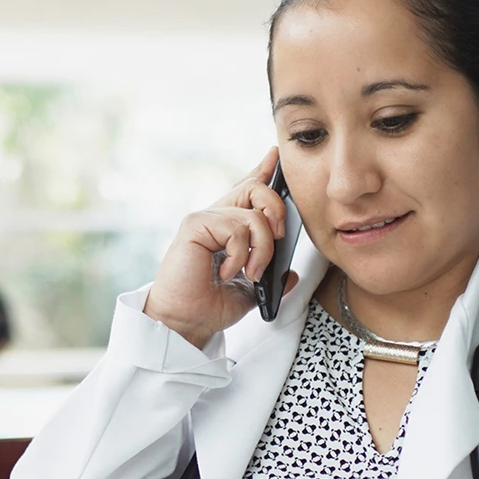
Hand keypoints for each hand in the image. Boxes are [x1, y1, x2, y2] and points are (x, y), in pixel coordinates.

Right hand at [143, 147, 298, 349]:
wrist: (186, 322)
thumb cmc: (209, 307)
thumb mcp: (251, 292)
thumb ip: (271, 279)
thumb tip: (292, 275)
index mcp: (227, 228)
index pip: (246, 191)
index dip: (262, 170)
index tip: (275, 156)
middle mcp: (216, 217)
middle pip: (255, 187)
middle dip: (277, 209)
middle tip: (278, 238)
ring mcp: (204, 219)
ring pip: (254, 216)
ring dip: (262, 250)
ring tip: (250, 275)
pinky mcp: (195, 225)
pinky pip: (236, 229)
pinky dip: (241, 256)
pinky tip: (227, 273)